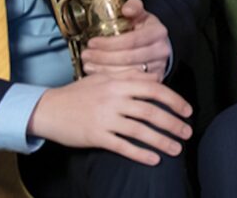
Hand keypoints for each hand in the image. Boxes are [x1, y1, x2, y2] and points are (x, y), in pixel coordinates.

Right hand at [27, 71, 192, 165]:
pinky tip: (154, 159)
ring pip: (140, 130)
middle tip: (187, 133)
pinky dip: (140, 153)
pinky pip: (123, 146)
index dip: (174, 100)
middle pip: (151, 111)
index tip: (187, 110)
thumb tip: (154, 78)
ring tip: (176, 149)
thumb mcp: (103, 78)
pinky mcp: (96, 136)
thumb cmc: (78, 93)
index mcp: (118, 82)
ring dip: (162, 141)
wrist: (49, 109)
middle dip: (173, 123)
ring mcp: (105, 118)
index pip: (153, 89)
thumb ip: (128, 77)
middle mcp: (114, 98)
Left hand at [81, 0, 170, 80]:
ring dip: (104, 70)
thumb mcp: (141, 14)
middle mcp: (161, 51)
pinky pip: (130, 82)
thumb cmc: (145, 28)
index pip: (131, 40)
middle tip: (86, 55)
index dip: (109, 43)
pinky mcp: (153, 80)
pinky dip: (112, 79)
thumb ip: (134, 6)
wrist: (158, 44)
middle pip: (128, 58)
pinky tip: (98, 74)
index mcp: (158, 32)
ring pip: (128, 73)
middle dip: (103, 57)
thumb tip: (126, 9)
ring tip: (88, 64)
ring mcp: (158, 67)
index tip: (92, 42)